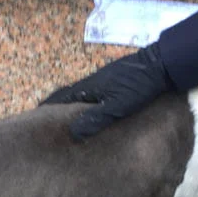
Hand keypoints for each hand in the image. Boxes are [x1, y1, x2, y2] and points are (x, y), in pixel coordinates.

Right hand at [40, 43, 172, 140]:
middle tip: (45, 126)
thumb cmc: (141, 84)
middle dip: (54, 110)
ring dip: (69, 108)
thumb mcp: (119, 105)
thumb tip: (72, 133)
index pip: (59, 99)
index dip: (45, 110)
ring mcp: (103, 81)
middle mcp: (91, 83)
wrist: (163, 64)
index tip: (33, 122)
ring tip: (64, 124)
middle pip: (66, 97)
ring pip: (79, 97)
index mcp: (88, 87)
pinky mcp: (113, 83)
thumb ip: (96, 118)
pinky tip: (89, 114)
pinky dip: (83, 106)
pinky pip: (92, 96)